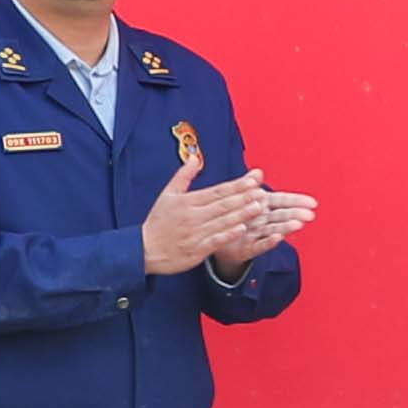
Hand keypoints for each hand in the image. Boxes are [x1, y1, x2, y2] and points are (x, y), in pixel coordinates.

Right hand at [148, 168, 313, 276]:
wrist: (144, 250)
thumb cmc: (158, 222)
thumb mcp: (167, 195)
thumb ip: (183, 176)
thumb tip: (194, 157)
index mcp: (188, 202)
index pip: (217, 191)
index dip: (236, 186)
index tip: (253, 180)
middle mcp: (193, 216)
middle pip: (223, 205)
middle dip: (244, 198)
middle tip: (263, 191)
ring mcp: (195, 234)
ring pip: (222, 222)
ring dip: (242, 214)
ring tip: (260, 207)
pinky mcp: (196, 251)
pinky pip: (215, 241)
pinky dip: (228, 235)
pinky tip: (243, 229)